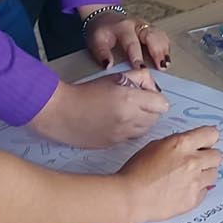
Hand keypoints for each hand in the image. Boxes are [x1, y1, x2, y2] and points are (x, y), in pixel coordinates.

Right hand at [27, 73, 168, 148]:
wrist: (60, 112)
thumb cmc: (85, 92)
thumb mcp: (115, 77)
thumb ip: (139, 78)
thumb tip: (153, 87)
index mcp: (129, 99)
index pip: (162, 104)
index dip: (156, 99)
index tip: (149, 96)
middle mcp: (128, 119)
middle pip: (156, 119)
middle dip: (151, 110)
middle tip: (137, 103)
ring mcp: (121, 135)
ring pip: (145, 131)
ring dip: (141, 122)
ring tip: (126, 114)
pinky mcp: (112, 145)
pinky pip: (130, 139)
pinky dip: (128, 132)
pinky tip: (115, 124)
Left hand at [83, 7, 171, 71]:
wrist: (105, 17)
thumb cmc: (102, 32)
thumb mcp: (96, 41)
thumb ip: (102, 53)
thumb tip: (108, 66)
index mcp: (123, 27)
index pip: (132, 42)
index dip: (137, 56)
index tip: (141, 69)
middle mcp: (137, 24)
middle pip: (152, 35)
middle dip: (157, 51)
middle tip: (161, 66)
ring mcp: (146, 25)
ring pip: (160, 35)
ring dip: (164, 49)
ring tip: (166, 64)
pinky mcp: (151, 29)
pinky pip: (162, 36)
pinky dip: (166, 47)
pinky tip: (167, 58)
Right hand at [119, 125, 222, 221]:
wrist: (130, 197)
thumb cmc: (136, 171)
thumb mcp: (155, 146)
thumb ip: (177, 144)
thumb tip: (189, 145)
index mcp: (182, 144)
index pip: (212, 134)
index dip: (208, 139)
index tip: (205, 143)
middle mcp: (192, 161)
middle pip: (217, 155)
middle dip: (208, 158)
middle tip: (196, 162)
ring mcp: (195, 182)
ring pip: (214, 174)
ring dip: (204, 174)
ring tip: (188, 178)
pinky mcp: (193, 199)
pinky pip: (205, 191)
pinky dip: (197, 191)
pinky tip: (183, 190)